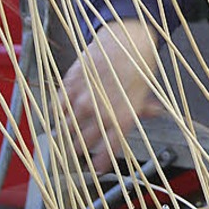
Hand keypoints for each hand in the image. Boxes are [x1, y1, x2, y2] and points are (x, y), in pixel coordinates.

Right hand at [60, 18, 159, 172]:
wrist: (125, 39)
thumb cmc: (137, 65)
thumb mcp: (144, 91)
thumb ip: (143, 107)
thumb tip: (153, 113)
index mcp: (122, 119)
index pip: (107, 149)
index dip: (100, 162)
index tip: (95, 168)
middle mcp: (101, 113)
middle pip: (82, 143)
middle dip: (78, 151)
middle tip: (75, 154)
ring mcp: (83, 99)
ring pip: (67, 128)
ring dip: (64, 136)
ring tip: (62, 140)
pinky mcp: (71, 86)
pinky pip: (57, 108)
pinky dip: (55, 115)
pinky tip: (57, 118)